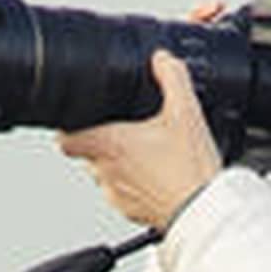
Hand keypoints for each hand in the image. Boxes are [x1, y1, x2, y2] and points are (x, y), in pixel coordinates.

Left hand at [58, 49, 223, 231]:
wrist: (204, 211)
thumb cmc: (191, 170)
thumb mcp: (186, 113)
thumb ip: (172, 78)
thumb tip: (162, 59)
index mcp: (110, 145)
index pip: (65, 139)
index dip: (67, 128)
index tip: (78, 121)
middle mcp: (106, 172)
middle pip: (85, 154)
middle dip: (98, 142)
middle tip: (122, 132)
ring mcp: (116, 194)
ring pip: (102, 175)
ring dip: (114, 164)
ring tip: (142, 155)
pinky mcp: (129, 211)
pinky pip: (120, 194)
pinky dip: (130, 184)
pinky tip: (153, 177)